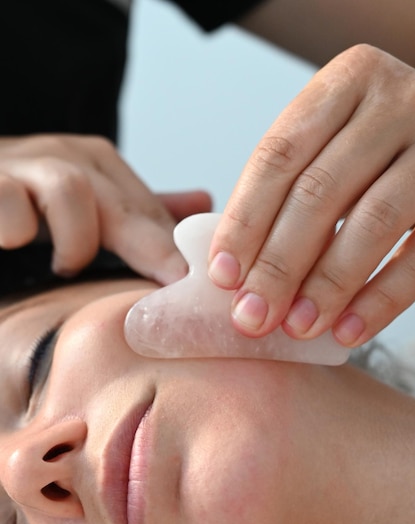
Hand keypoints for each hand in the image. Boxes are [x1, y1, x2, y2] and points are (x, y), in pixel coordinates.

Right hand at [0, 134, 210, 283]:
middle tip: (175, 282)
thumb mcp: (84, 209)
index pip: (148, 210)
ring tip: (64, 266)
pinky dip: (17, 227)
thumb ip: (138, 211)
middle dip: (153, 248)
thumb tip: (203, 202)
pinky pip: (11, 202)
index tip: (201, 283)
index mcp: (94, 164)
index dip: (175, 249)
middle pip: (123, 203)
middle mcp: (63, 156)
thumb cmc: (24, 203)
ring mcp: (22, 164)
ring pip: (72, 190)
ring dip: (75, 240)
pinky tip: (13, 242)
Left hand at [208, 44, 414, 346]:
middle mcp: (396, 102)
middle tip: (252, 315)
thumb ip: (289, 185)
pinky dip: (382, 299)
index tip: (223, 275)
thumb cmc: (375, 144)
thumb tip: (236, 271)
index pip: (279, 156)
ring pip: (372, 222)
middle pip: (319, 192)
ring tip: (296, 327)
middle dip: (278, 264)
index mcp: (347, 81)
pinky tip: (348, 331)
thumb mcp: (332, 139)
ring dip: (327, 286)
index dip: (246, 221)